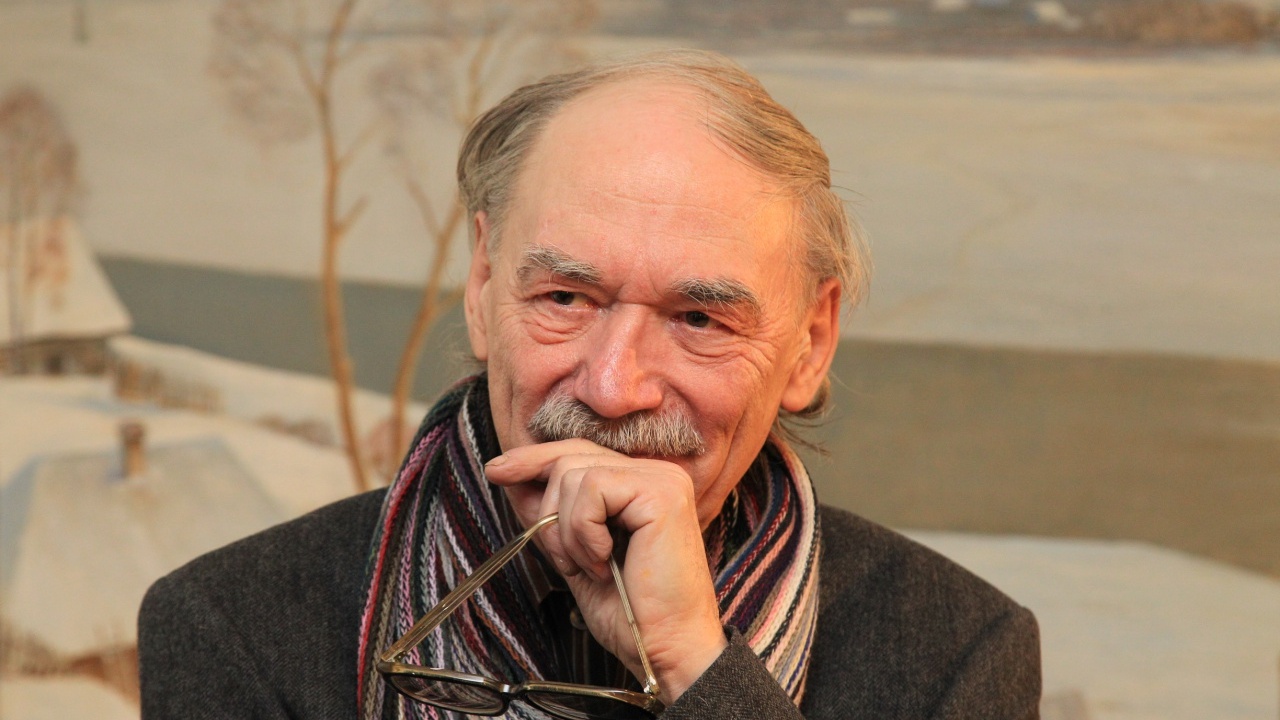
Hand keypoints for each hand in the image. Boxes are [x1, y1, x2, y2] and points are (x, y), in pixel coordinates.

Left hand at [484, 439, 728, 703]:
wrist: (666, 650)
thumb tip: (511, 480)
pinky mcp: (660, 494)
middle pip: (570, 457)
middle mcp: (656, 473)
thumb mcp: (577, 556)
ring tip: (591, 568)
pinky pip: (591, 490)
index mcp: (642, 484)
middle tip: (565, 562)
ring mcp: (661, 479)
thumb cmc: (630, 614)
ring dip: (567, 531)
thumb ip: (552, 517)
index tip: (497, 470)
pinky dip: (584, 533)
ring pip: (573, 474)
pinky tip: (604, 563)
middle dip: (547, 510)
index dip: (534, 459)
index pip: (578, 452)